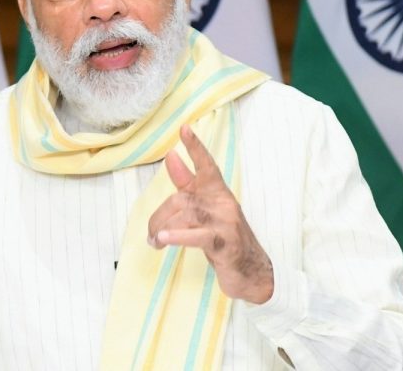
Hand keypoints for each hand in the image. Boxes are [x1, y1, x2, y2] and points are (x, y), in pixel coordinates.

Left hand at [147, 124, 273, 303]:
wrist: (252, 272)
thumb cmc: (224, 238)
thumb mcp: (205, 210)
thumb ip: (188, 185)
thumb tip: (171, 157)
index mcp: (218, 193)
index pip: (206, 165)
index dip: (195, 147)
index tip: (184, 129)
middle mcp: (224, 203)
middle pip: (183, 198)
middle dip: (160, 216)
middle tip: (151, 234)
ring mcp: (226, 223)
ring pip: (187, 215)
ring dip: (163, 229)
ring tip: (155, 242)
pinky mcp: (225, 244)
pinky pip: (198, 236)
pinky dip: (178, 236)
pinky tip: (163, 239)